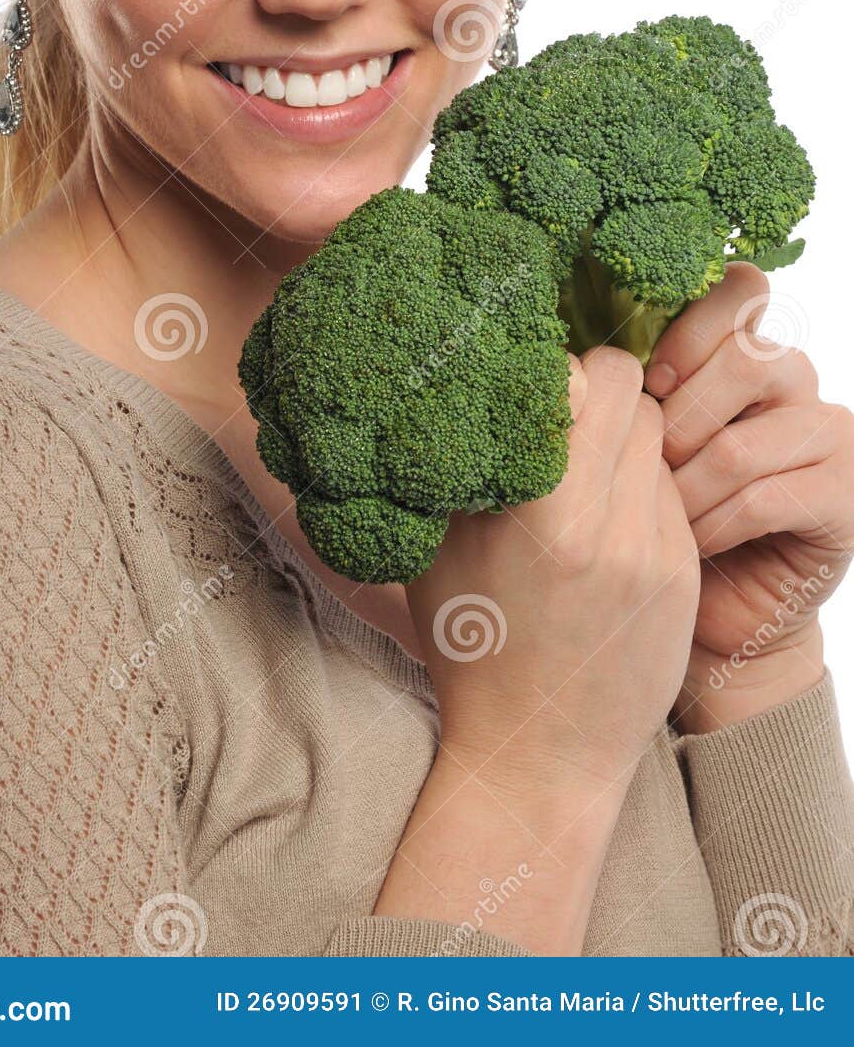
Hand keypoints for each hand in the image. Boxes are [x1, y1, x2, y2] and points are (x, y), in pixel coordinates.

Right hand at [407, 346, 699, 795]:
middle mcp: (610, 526)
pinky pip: (669, 494)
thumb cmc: (473, 645)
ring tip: (581, 474)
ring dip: (621, 438)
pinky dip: (638, 490)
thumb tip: (467, 380)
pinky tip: (603, 525)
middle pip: (633, 395)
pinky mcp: (683, 575)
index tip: (533, 391)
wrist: (539, 752)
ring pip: (656, 439)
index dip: (559, 371)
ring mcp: (656, 552)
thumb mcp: (439, 549)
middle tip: (562, 420)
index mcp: (545, 513)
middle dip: (597, 393)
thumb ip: (462, 463)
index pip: (590, 378)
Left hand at [644, 261, 853, 731]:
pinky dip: (714, 526)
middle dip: (678, 421)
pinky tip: (694, 544)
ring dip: (686, 488)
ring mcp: (829, 434)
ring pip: (741, 443)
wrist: (710, 606)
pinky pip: (764, 499)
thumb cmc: (655, 512)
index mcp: (744, 347)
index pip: (739, 289)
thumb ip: (625, 386)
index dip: (686, 331)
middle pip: (746, 359)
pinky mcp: (844, 495)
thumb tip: (572, 358)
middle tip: (649, 464)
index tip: (647, 382)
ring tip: (662, 515)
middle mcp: (795, 380)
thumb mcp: (634, 437)